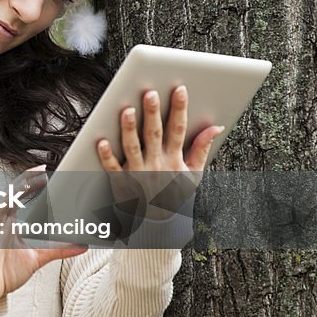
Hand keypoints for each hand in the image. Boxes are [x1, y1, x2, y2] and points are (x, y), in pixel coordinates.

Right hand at [0, 165, 86, 312]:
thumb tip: (83, 245)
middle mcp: (0, 223)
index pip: (19, 196)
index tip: (45, 172)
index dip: (29, 183)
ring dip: (9, 196)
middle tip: (40, 171)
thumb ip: (58, 249)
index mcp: (11, 222)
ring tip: (23, 186)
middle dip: (23, 182)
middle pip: (9, 195)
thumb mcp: (38, 258)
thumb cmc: (7, 272)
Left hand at [95, 85, 223, 217]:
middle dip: (153, 113)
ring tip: (126, 110)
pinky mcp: (121, 182)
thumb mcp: (194, 174)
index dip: (180, 109)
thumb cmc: (175, 196)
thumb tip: (216, 127)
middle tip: (150, 93)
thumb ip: (202, 149)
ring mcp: (138, 173)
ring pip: (132, 147)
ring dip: (129, 129)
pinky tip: (101, 141)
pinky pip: (112, 167)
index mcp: (174, 159)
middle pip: (154, 134)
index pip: (179, 130)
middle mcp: (156, 164)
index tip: (180, 90)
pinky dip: (106, 155)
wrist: (159, 225)